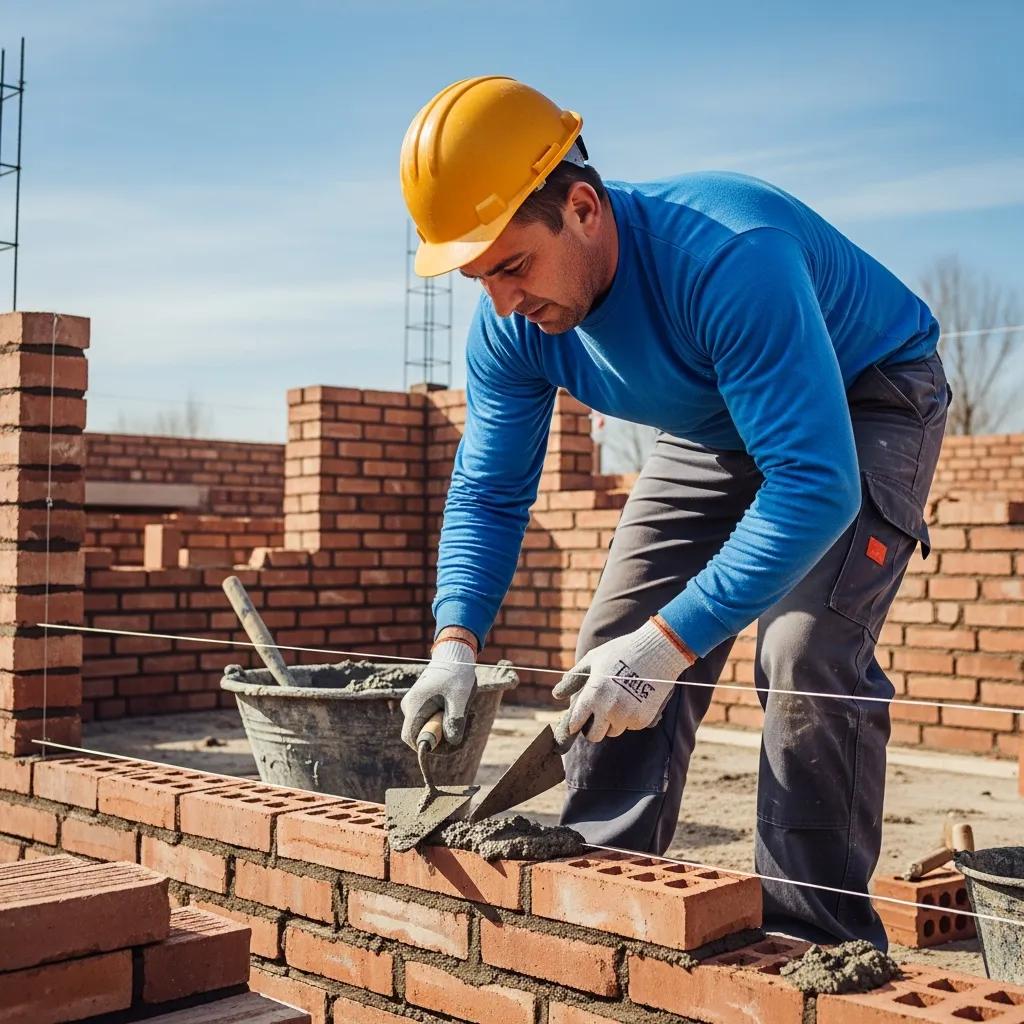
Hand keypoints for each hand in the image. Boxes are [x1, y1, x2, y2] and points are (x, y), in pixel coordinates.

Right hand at [400, 638, 477, 748]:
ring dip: (446, 728)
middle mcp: (410, 706)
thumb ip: (455, 721)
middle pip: (421, 735)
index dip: (429, 747)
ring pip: (427, 728)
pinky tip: (457, 710)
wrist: (454, 655)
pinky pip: (430, 720)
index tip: (450, 743)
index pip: (412, 738)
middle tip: (463, 728)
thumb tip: (452, 742)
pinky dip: (444, 721)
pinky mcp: (421, 704)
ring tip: (463, 714)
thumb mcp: (460, 698)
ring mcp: (414, 705)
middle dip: (442, 737)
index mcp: (415, 705)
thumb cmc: (456, 675)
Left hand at [552, 617, 695, 742]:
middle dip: (594, 727)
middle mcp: (608, 710)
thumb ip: (573, 679)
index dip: (576, 723)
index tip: (579, 721)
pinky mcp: (643, 719)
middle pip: (595, 736)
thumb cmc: (621, 651)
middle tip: (599, 715)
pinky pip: (631, 726)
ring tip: (619, 700)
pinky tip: (635, 699)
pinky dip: (631, 718)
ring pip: (614, 731)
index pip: (577, 723)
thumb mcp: (593, 660)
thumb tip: (556, 694)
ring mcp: (627, 716)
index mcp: (592, 695)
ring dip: (613, 722)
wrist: (657, 651)